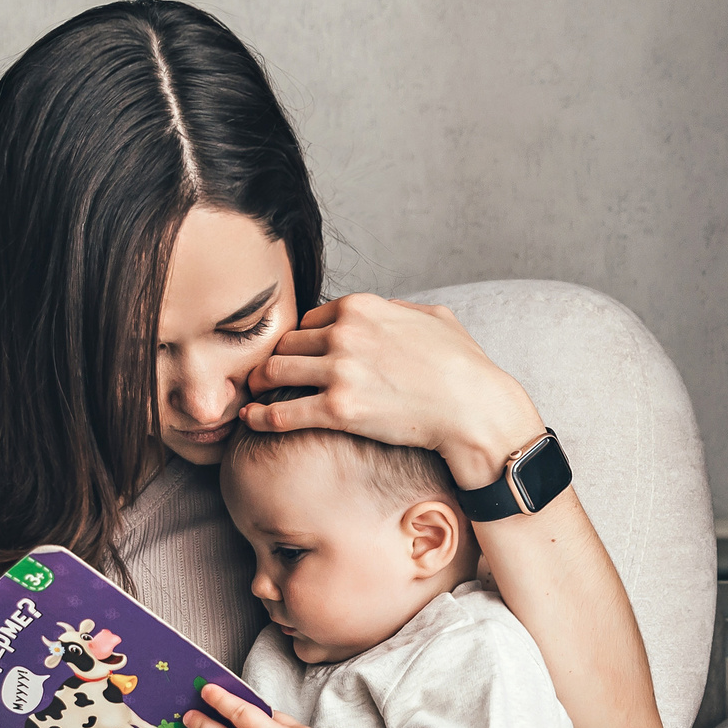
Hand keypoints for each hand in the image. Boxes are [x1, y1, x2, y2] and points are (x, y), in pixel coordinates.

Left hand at [242, 293, 546, 487]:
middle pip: (287, 344)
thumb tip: (387, 310)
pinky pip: (283, 412)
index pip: (311, 318)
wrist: (475, 408)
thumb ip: (400, 310)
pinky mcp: (338, 409)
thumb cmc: (464, 366)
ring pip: (276, 372)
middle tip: (265, 380)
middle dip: (277, 361)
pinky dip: (262, 416)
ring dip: (261, 385)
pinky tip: (251, 420)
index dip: (304, 341)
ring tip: (254, 398)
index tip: (300, 359)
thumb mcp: (436, 318)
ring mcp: (339, 371)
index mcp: (363, 307)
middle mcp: (345, 333)